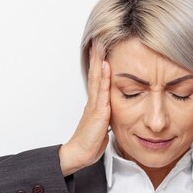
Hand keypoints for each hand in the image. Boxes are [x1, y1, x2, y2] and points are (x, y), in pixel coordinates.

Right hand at [59, 41, 110, 176]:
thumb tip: (112, 110)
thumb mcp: (102, 125)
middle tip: (98, 39)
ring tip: (100, 45)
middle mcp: (93, 101)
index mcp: (95, 104)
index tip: (100, 49)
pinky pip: (102, 92)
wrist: (80, 153)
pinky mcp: (98, 112)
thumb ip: (106, 115)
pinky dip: (103, 77)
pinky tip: (105, 66)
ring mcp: (95, 105)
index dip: (98, 64)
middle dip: (96, 56)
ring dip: (98, 61)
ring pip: (97, 78)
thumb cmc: (90, 142)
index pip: (97, 79)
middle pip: (94, 74)